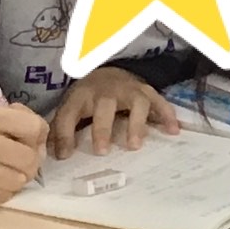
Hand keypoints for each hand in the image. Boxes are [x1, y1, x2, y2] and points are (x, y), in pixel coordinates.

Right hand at [0, 104, 47, 204]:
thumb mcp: (3, 115)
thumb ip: (29, 122)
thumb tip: (42, 146)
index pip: (34, 128)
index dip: (38, 136)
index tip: (29, 140)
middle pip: (29, 159)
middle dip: (32, 162)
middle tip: (22, 161)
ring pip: (18, 181)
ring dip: (19, 178)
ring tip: (10, 171)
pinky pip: (3, 197)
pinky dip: (6, 191)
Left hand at [50, 65, 177, 156]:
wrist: (109, 72)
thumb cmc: (88, 97)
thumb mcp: (70, 109)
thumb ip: (62, 130)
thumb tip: (56, 156)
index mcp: (82, 95)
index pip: (70, 113)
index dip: (65, 134)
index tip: (65, 156)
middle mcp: (106, 91)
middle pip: (105, 105)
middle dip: (102, 129)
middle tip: (101, 152)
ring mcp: (130, 90)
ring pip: (136, 102)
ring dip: (136, 124)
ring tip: (134, 146)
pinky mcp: (147, 92)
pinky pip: (160, 102)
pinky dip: (167, 116)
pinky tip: (173, 131)